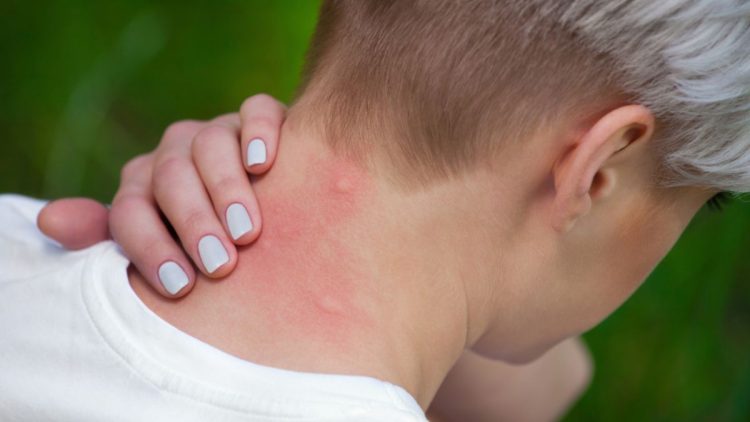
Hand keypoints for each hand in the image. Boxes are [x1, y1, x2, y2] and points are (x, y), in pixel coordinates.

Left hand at [38, 94, 285, 297]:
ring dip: (227, 189)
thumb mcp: (158, 244)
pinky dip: (260, 133)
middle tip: (219, 265)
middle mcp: (175, 152)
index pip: (131, 210)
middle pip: (171, 176)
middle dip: (192, 221)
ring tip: (247, 232)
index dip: (151, 247)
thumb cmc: (208, 239)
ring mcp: (218, 132)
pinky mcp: (259, 119)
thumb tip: (48, 222)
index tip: (180, 286)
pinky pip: (257, 112)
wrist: (268, 208)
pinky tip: (264, 164)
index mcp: (143, 185)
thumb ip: (106, 236)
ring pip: (211, 143)